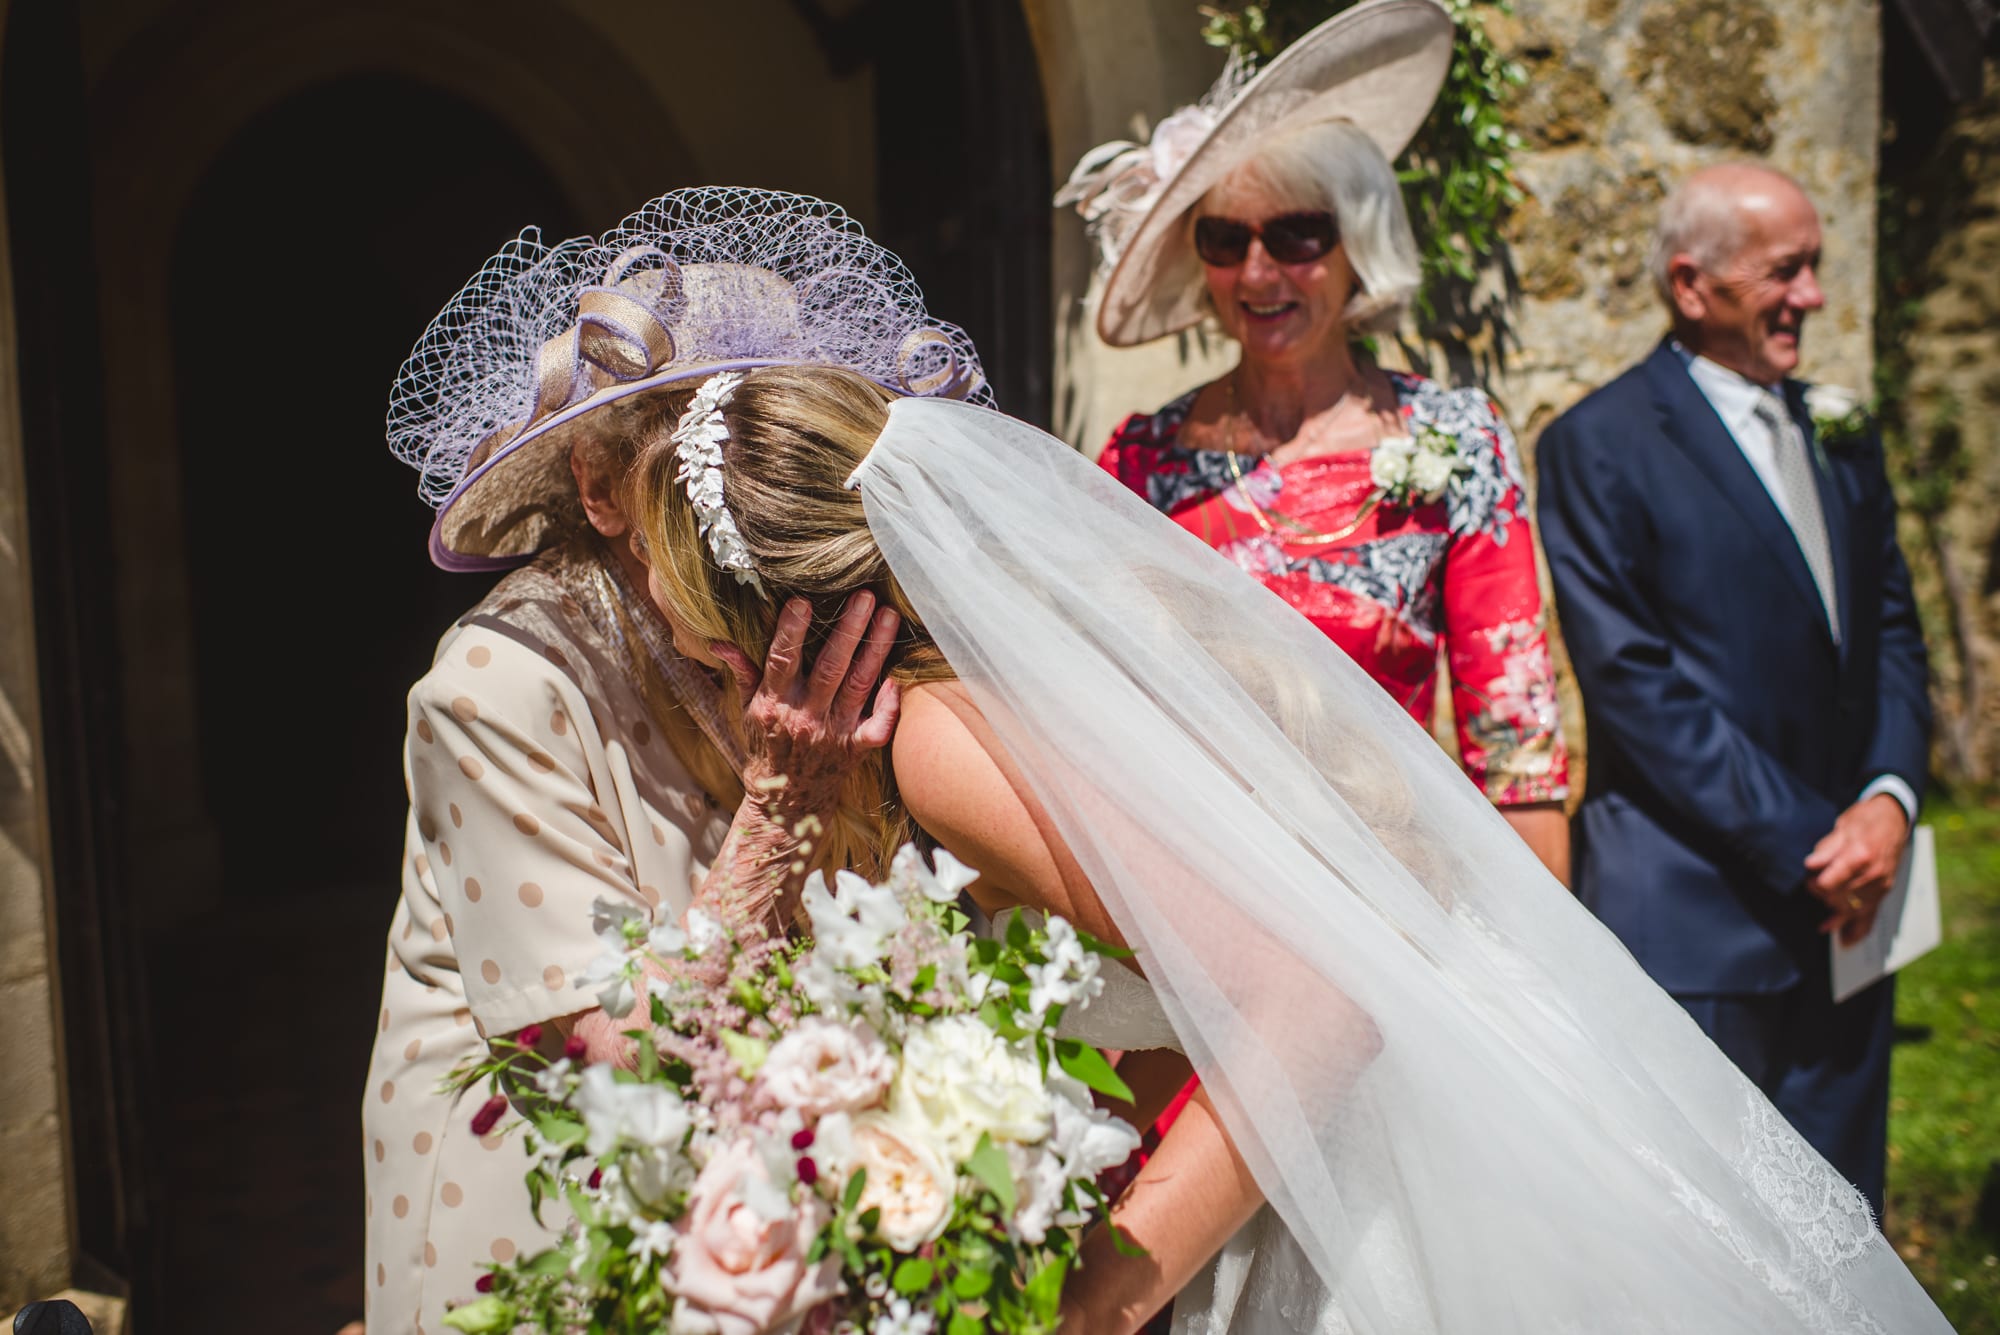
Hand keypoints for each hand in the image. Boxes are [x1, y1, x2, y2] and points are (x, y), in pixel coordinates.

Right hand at [712, 590, 901, 824]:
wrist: (785, 801)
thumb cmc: (767, 748)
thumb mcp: (747, 711)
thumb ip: (742, 673)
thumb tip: (719, 643)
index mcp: (774, 703)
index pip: (781, 660)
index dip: (791, 631)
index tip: (802, 601)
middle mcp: (805, 716)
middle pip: (829, 667)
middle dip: (848, 630)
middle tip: (864, 596)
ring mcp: (832, 733)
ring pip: (857, 685)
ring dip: (875, 650)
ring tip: (889, 616)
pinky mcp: (855, 750)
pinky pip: (876, 728)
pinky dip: (889, 705)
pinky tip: (899, 679)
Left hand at [1803, 793, 1908, 944]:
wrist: (1893, 818)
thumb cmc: (1865, 819)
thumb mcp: (1842, 827)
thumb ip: (1826, 850)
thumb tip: (1810, 865)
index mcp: (1859, 857)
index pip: (1829, 884)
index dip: (1815, 884)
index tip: (1810, 879)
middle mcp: (1873, 874)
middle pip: (1840, 898)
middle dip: (1823, 897)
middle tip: (1814, 889)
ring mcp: (1881, 885)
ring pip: (1853, 909)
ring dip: (1836, 914)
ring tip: (1824, 923)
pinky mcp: (1884, 891)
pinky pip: (1871, 915)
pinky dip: (1858, 929)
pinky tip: (1846, 941)